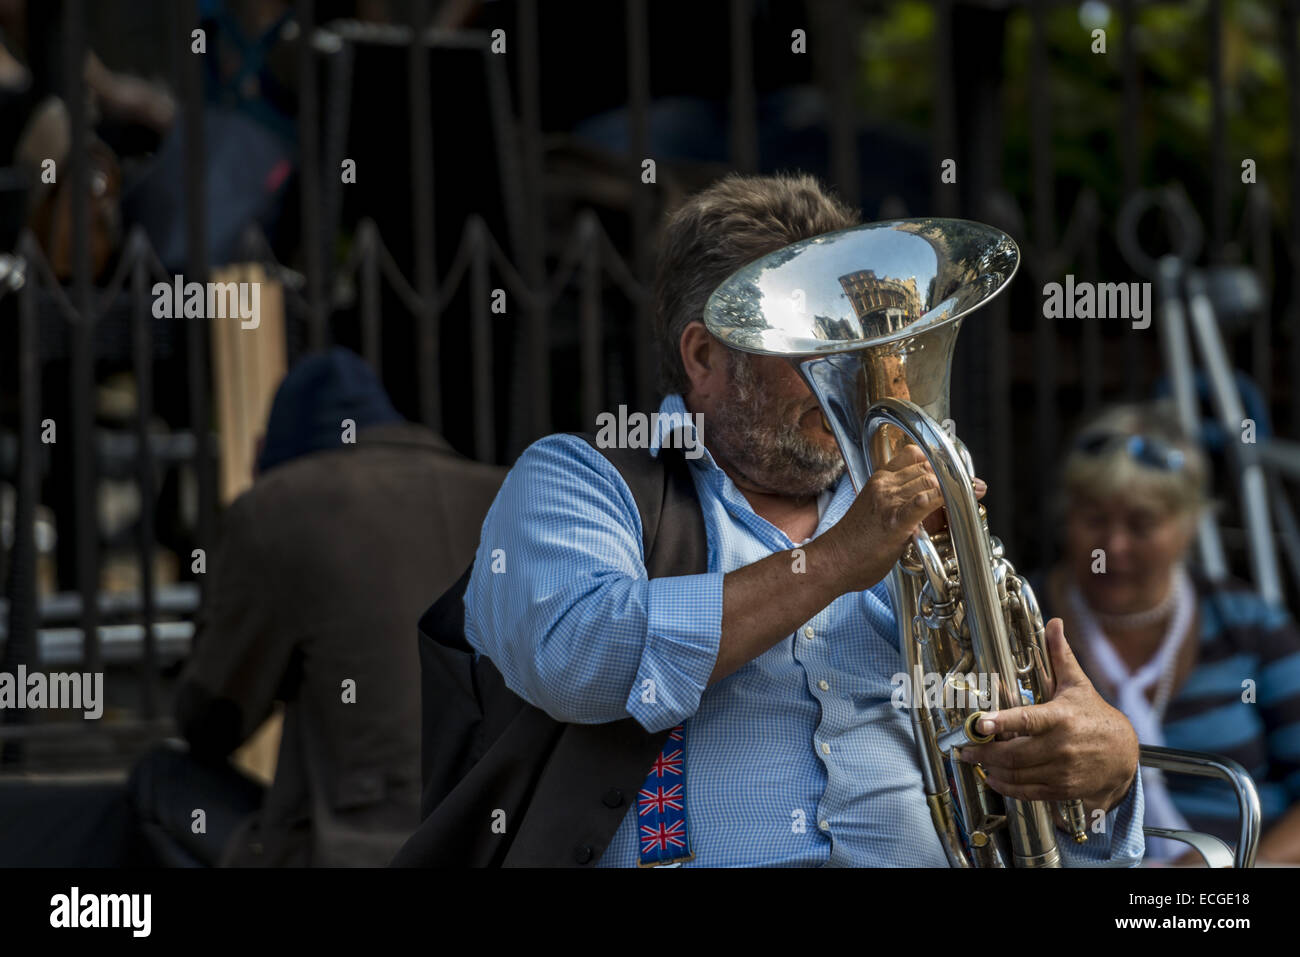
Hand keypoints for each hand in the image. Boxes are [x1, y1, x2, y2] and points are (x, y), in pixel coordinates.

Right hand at [815, 444, 986, 594]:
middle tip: (975, 487)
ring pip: (931, 481)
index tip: (954, 473)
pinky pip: (923, 501)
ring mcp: (888, 501)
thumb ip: (898, 504)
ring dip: (956, 489)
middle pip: (927, 468)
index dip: (937, 461)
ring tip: (975, 495)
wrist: (832, 562)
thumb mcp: (874, 512)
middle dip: (954, 477)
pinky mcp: (895, 521)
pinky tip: (958, 501)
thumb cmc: (853, 545)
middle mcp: (884, 485)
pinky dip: (942, 498)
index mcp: (879, 480)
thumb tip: (922, 509)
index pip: (913, 455)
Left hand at [955, 618, 1138, 814]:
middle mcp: (1061, 746)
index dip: (1001, 723)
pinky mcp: (1062, 789)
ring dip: (991, 770)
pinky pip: (1027, 792)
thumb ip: (1060, 656)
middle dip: (982, 753)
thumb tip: (1054, 623)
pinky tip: (994, 778)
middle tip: (963, 748)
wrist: (1124, 755)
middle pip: (1013, 754)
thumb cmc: (1095, 717)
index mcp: (1061, 718)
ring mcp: (1062, 770)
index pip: (1027, 720)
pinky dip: (1006, 787)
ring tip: (975, 760)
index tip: (979, 724)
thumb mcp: (1077, 685)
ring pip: (1017, 774)